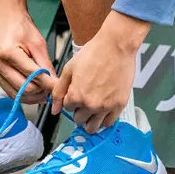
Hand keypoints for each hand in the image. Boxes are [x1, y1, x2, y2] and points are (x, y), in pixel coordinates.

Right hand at [0, 0, 55, 103]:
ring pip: (17, 95)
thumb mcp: (38, 43)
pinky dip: (24, 94)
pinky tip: (34, 90)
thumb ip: (46, 65)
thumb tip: (55, 83)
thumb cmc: (22, 28)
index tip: (58, 86)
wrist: (7, 20)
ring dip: (33, 96)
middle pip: (25, 89)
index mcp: (9, 54)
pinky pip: (11, 92)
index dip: (48, 84)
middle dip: (41, 91)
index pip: (33, 77)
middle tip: (51, 87)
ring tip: (44, 90)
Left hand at [51, 12, 149, 132]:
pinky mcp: (119, 105)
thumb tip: (54, 110)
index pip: (67, 108)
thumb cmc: (94, 53)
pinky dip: (104, 119)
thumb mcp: (69, 68)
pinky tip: (103, 110)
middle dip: (79, 110)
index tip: (77, 91)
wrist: (116, 46)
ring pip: (93, 127)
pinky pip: (109, 123)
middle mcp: (90, 105)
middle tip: (85, 97)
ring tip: (93, 107)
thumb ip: (59, 91)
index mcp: (76, 96)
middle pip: (79, 120)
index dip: (71, 99)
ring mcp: (106, 107)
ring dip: (90, 120)